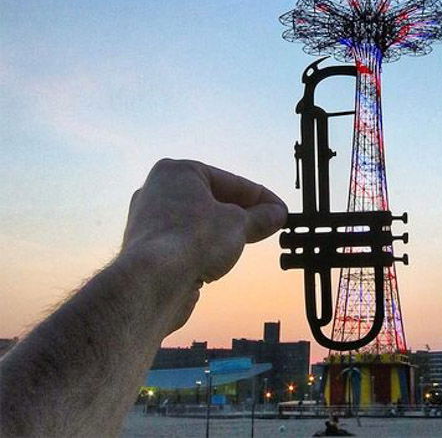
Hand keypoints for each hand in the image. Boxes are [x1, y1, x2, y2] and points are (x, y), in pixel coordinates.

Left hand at [120, 158, 286, 329]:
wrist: (152, 283)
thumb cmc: (192, 240)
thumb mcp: (239, 224)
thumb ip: (261, 218)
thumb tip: (277, 214)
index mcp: (178, 171)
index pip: (230, 181)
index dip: (261, 197)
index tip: (280, 210)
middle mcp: (158, 191)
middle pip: (213, 200)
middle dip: (243, 214)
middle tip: (269, 224)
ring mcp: (149, 221)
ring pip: (199, 222)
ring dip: (224, 232)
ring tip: (249, 241)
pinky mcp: (148, 249)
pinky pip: (185, 242)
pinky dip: (205, 248)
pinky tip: (221, 260)